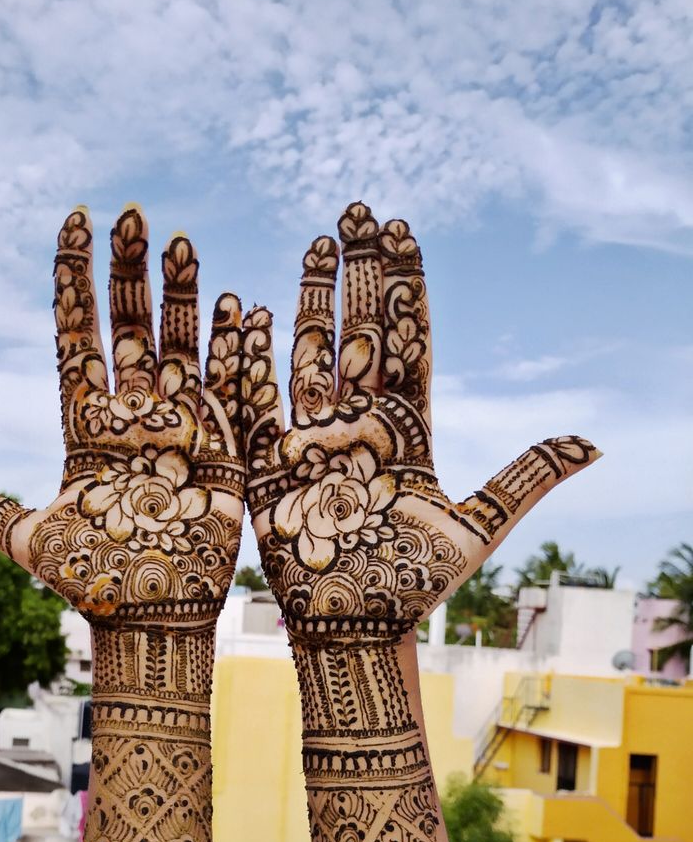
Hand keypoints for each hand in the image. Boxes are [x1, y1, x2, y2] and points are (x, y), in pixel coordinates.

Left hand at [0, 207, 244, 627]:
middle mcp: (133, 416)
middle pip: (130, 327)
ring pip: (181, 344)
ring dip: (182, 294)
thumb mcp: (22, 538)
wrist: (151, 620)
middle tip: (129, 213)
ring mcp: (180, 427)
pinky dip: (238, 349)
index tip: (74, 224)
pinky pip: (233, 388)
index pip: (76, 337)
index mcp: (85, 426)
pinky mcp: (223, 450)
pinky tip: (240, 303)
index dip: (75, 282)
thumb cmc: (89, 582)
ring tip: (179, 240)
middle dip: (130, 271)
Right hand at [239, 199, 599, 638]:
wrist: (355, 630)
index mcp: (408, 429)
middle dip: (360, 272)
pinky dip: (251, 360)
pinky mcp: (271, 465)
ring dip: (314, 298)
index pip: (407, 341)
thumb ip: (526, 477)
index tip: (403, 230)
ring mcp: (313, 440)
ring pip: (311, 353)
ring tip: (318, 242)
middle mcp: (360, 424)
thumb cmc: (415, 586)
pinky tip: (248, 309)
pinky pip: (257, 403)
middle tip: (359, 211)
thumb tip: (593, 442)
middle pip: (360, 332)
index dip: (404, 286)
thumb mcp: (478, 527)